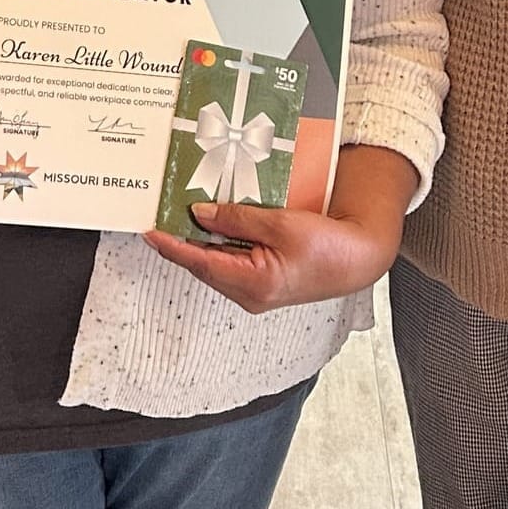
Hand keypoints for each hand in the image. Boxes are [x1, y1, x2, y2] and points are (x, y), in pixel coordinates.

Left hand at [143, 143, 415, 313]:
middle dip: (181, 241)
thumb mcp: (281, 224)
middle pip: (204, 265)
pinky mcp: (263, 283)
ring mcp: (256, 292)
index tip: (148, 231)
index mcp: (253, 283)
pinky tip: (214, 223)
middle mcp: (250, 294)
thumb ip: (238, 219)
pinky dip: (219, 244)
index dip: (171, 246)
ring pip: (216, 264)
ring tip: (181, 215)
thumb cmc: (328, 246)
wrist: (359, 260)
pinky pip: (231, 263)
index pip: (199, 262)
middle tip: (160, 214)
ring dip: (200, 241)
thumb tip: (201, 214)